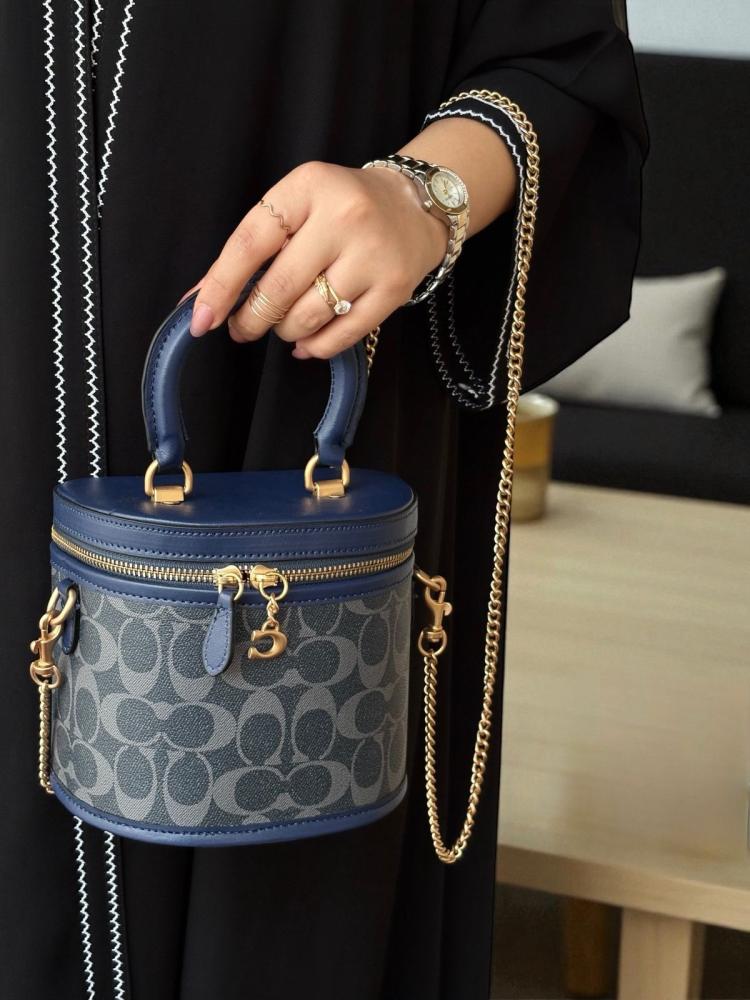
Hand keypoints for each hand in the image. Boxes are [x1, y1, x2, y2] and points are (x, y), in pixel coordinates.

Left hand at [183, 160, 448, 358]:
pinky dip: (316, 347)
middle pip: (279, 287)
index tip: (201, 319)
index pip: (251, 242)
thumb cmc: (342, 208)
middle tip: (241, 328)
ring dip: (284, 331)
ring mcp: (372, 255)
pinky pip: (342, 335)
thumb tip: (199, 300)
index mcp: (308, 187)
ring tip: (283, 325)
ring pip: (308, 316)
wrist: (415, 206)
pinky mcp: (394, 289)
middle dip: (250, 318)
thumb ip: (251, 248)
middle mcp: (344, 217)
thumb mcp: (296, 206)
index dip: (221, 285)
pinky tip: (306, 343)